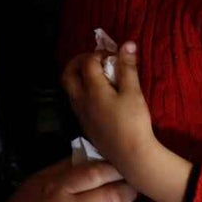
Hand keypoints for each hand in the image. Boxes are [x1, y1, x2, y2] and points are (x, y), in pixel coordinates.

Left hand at [61, 43, 155, 179]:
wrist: (131, 157)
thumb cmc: (133, 122)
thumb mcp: (133, 92)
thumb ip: (128, 67)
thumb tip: (126, 44)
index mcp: (92, 89)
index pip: (87, 62)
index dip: (99, 54)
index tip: (114, 56)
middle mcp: (81, 100)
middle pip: (68, 74)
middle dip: (78, 62)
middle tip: (94, 59)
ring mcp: (80, 114)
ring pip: (70, 88)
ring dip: (79, 76)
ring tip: (97, 75)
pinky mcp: (85, 125)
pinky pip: (76, 101)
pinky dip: (82, 91)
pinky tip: (99, 95)